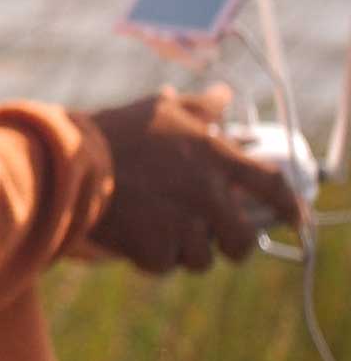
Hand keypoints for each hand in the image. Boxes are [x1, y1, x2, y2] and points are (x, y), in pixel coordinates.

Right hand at [83, 84, 301, 273]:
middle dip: (229, 243)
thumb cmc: (114, 132)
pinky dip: (150, 255)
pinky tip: (133, 233)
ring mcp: (182, 223)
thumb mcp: (159, 110)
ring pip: (201, 258)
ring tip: (157, 227)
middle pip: (242, 239)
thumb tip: (225, 95)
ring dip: (182, 249)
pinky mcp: (155, 247)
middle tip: (209, 235)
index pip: (271, 187)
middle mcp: (206, 193)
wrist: (67, 162)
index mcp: (213, 157)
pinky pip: (164, 264)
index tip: (292, 218)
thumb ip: (199, 107)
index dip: (288, 206)